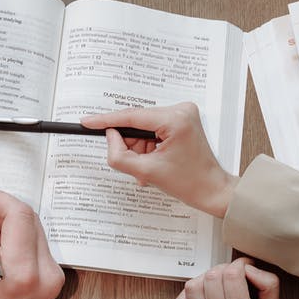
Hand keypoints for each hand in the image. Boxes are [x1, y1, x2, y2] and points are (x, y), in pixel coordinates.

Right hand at [0, 190, 64, 298]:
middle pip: (29, 219)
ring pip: (33, 230)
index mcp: (22, 272)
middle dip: (0, 213)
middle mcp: (46, 273)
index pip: (19, 214)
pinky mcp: (54, 278)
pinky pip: (36, 245)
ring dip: (7, 228)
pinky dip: (15, 242)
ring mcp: (54, 277)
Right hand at [81, 103, 237, 217]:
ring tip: (149, 167)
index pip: (132, 117)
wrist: (211, 189)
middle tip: (134, 164)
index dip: (106, 120)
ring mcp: (183, 113)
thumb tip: (110, 137)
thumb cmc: (188, 183)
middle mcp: (181, 110)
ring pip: (143, 126)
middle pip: (137, 122)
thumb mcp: (146, 172)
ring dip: (140, 147)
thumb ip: (120, 155)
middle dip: (131, 144)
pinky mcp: (182, 119)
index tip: (86, 121)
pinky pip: (153, 128)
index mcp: (175, 120)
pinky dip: (148, 145)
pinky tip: (154, 160)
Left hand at [174, 257, 280, 298]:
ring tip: (217, 282)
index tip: (244, 266)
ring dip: (205, 278)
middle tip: (232, 274)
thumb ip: (268, 285)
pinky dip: (190, 293)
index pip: (232, 276)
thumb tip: (249, 268)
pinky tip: (204, 294)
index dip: (239, 264)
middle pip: (212, 277)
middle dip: (224, 268)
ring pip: (193, 286)